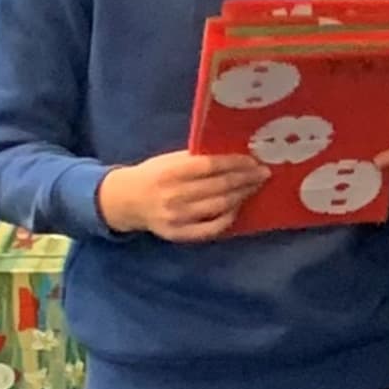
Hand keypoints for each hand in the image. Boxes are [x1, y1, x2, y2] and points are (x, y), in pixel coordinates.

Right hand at [98, 149, 263, 241]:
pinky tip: (238, 207)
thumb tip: (233, 154)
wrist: (124, 201)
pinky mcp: (178, 234)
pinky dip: (228, 218)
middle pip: (218, 187)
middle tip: (264, 173)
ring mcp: (176, 218)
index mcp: (169, 173)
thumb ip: (196, 159)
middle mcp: (172, 196)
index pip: (209, 166)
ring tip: (255, 186)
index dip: (235, 163)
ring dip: (242, 195)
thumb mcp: (169, 160)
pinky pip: (211, 229)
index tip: (254, 160)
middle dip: (246, 179)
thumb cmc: (153, 175)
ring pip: (219, 207)